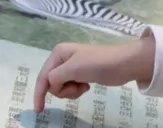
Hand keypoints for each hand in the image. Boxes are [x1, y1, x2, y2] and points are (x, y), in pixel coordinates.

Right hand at [34, 38, 155, 112]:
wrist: (123, 64)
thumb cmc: (98, 64)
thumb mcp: (73, 68)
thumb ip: (55, 77)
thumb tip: (51, 85)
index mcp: (58, 53)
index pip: (43, 76)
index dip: (39, 93)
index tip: (39, 110)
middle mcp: (63, 58)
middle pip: (51, 83)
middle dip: (62, 90)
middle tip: (76, 88)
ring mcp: (72, 67)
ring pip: (61, 87)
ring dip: (70, 91)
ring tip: (83, 86)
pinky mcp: (81, 74)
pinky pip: (70, 88)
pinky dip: (76, 90)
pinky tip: (87, 85)